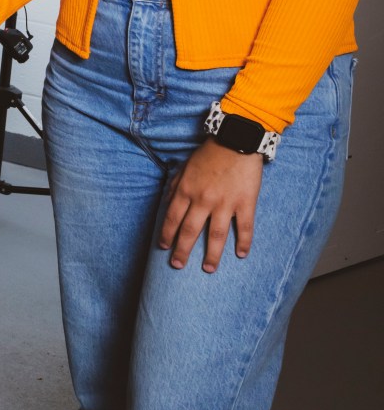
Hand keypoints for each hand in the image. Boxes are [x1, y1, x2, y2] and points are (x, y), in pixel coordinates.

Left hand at [158, 139, 263, 271]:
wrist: (236, 141)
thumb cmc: (208, 154)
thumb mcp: (184, 168)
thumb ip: (175, 187)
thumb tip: (166, 204)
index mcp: (186, 191)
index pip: (172, 219)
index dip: (167, 235)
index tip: (163, 248)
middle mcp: (203, 200)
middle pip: (189, 232)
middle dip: (182, 251)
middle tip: (177, 266)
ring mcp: (225, 203)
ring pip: (216, 235)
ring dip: (211, 255)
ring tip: (207, 269)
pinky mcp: (245, 203)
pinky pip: (244, 227)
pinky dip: (243, 242)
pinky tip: (240, 255)